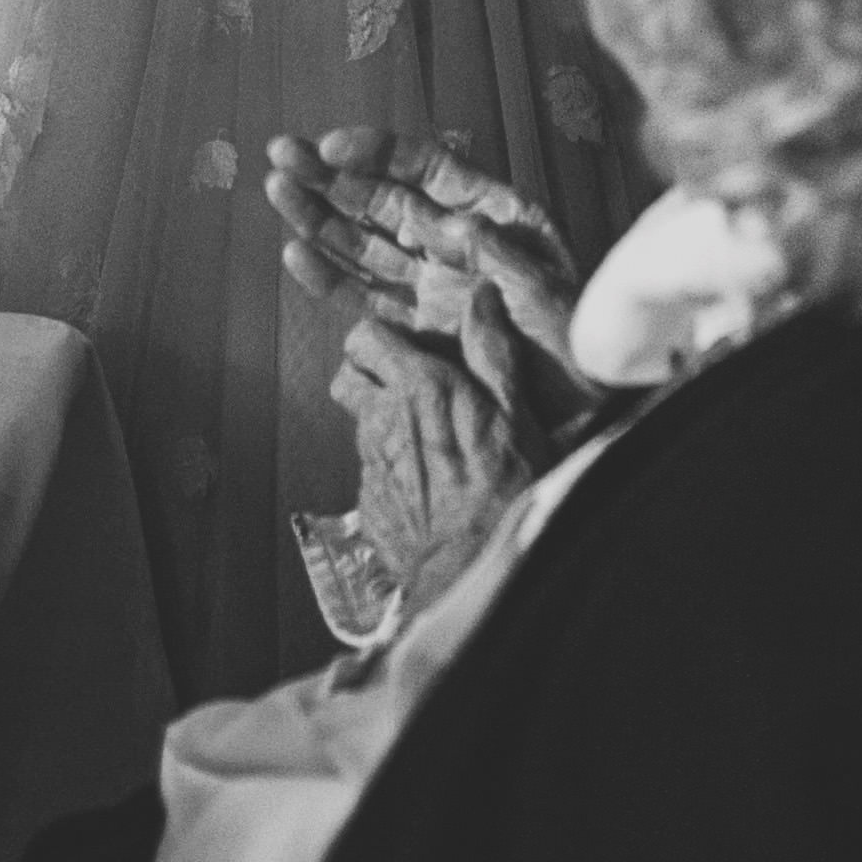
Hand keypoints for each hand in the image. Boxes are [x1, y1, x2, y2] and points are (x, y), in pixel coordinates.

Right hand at [270, 127, 583, 386]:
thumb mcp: (546, 290)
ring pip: (362, 242)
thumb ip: (492, 254)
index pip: (426, 169)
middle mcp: (454, 243)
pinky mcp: (415, 327)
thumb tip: (438, 224)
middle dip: (330, 175)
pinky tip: (295, 253)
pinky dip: (328, 277)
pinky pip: (362, 296)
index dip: (377, 153)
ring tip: (276, 190)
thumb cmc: (575, 344)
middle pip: (381, 198)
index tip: (333, 148)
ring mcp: (431, 284)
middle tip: (281, 153)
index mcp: (492, 215)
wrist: (581, 410)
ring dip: (318, 216)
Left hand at [333, 316, 537, 615]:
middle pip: (346, 375)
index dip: (381, 336)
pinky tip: (423, 479)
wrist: (473, 565)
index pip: (366, 336)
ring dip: (379, 420)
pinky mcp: (370, 501)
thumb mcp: (515, 410)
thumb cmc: (503, 487)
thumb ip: (493, 349)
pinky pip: (370, 469)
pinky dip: (389, 466)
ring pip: (357, 422)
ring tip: (422, 433)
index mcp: (418, 386)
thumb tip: (483, 295)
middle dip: (366, 372)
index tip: (408, 345)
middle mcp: (383, 418)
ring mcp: (371, 462)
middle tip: (402, 382)